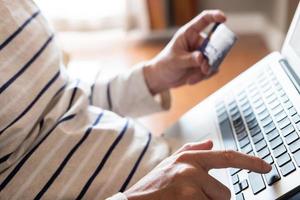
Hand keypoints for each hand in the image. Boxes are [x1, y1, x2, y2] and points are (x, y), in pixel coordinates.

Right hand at [124, 140, 270, 199]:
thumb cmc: (153, 186)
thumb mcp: (171, 163)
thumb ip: (192, 150)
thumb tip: (210, 142)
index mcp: (189, 157)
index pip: (226, 156)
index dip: (249, 161)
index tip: (265, 166)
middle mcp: (191, 167)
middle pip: (223, 192)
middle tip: (189, 199)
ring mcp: (189, 183)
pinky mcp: (188, 198)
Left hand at [143, 10, 225, 94]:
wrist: (162, 78)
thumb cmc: (165, 64)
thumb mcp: (176, 61)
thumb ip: (190, 59)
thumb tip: (202, 58)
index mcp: (189, 34)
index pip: (204, 20)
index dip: (215, 16)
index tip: (224, 18)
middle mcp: (198, 42)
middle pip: (215, 45)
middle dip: (210, 59)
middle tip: (203, 69)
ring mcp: (203, 53)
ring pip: (214, 61)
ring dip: (204, 71)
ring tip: (191, 78)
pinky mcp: (205, 65)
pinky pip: (212, 70)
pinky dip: (203, 77)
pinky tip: (191, 80)